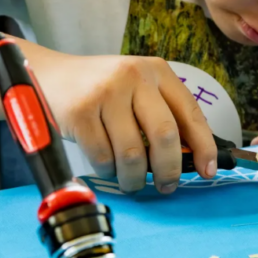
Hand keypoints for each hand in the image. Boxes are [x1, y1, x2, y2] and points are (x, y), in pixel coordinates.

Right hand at [35, 54, 216, 193]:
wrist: (49, 76)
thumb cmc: (99, 90)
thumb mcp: (135, 89)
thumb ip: (161, 113)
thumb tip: (189, 158)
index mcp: (156, 70)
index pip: (190, 112)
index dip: (204, 146)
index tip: (208, 171)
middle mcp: (133, 76)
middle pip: (165, 135)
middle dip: (169, 170)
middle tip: (167, 186)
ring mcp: (105, 93)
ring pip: (133, 153)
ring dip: (134, 178)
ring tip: (131, 181)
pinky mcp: (80, 112)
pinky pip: (103, 158)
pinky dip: (107, 171)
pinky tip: (106, 165)